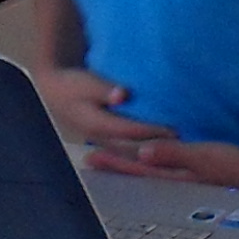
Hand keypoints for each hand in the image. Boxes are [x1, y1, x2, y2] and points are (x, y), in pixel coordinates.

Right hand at [35, 62, 171, 150]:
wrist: (55, 93)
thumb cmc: (73, 84)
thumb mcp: (87, 83)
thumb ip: (106, 90)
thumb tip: (122, 95)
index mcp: (96, 125)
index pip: (130, 132)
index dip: (152, 131)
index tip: (174, 129)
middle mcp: (101, 140)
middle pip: (134, 149)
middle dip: (158, 148)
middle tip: (183, 145)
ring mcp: (104, 144)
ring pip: (132, 155)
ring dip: (153, 154)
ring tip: (177, 152)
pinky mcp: (108, 144)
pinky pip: (129, 152)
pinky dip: (145, 152)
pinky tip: (162, 151)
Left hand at [88, 133, 238, 191]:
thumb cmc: (233, 164)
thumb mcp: (203, 156)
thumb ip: (172, 154)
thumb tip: (142, 153)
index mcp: (173, 180)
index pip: (136, 172)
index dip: (113, 164)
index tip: (93, 157)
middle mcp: (173, 186)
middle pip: (135, 177)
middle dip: (112, 168)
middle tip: (89, 161)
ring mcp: (180, 186)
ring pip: (144, 177)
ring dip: (123, 170)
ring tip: (103, 162)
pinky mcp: (188, 180)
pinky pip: (157, 176)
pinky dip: (141, 171)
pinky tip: (134, 166)